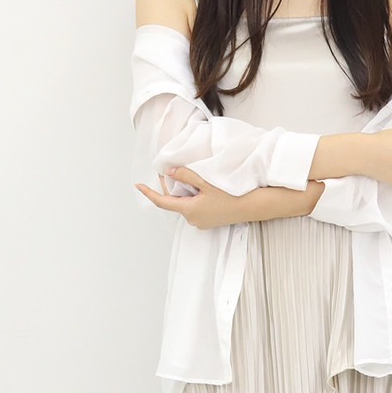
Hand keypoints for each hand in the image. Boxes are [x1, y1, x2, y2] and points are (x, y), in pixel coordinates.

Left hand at [136, 169, 322, 226]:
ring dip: (183, 191)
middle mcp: (192, 219)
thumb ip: (186, 176)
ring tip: (187, 177)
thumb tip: (170, 172)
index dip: (149, 193)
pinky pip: (194, 208)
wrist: (252, 207)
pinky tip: (200, 188)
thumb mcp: (205, 183)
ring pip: (184, 204)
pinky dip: (192, 197)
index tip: (138, 186)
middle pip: (174, 201)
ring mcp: (201, 222)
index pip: (162, 202)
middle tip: (170, 171)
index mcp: (188, 210)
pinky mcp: (209, 220)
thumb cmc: (231, 196)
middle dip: (170, 187)